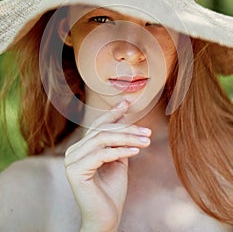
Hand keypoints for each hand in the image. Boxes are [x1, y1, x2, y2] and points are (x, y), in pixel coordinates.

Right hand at [64, 101, 150, 231]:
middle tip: (147, 132)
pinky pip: (102, 154)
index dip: (112, 113)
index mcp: (81, 148)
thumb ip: (118, 142)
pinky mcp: (75, 171)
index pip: (97, 126)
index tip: (127, 103)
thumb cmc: (112, 191)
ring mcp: (71, 161)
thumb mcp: (118, 160)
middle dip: (127, 129)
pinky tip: (136, 151)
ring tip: (146, 141)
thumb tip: (125, 120)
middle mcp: (73, 151)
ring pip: (103, 140)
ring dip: (127, 138)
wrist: (106, 218)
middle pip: (102, 131)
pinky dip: (121, 151)